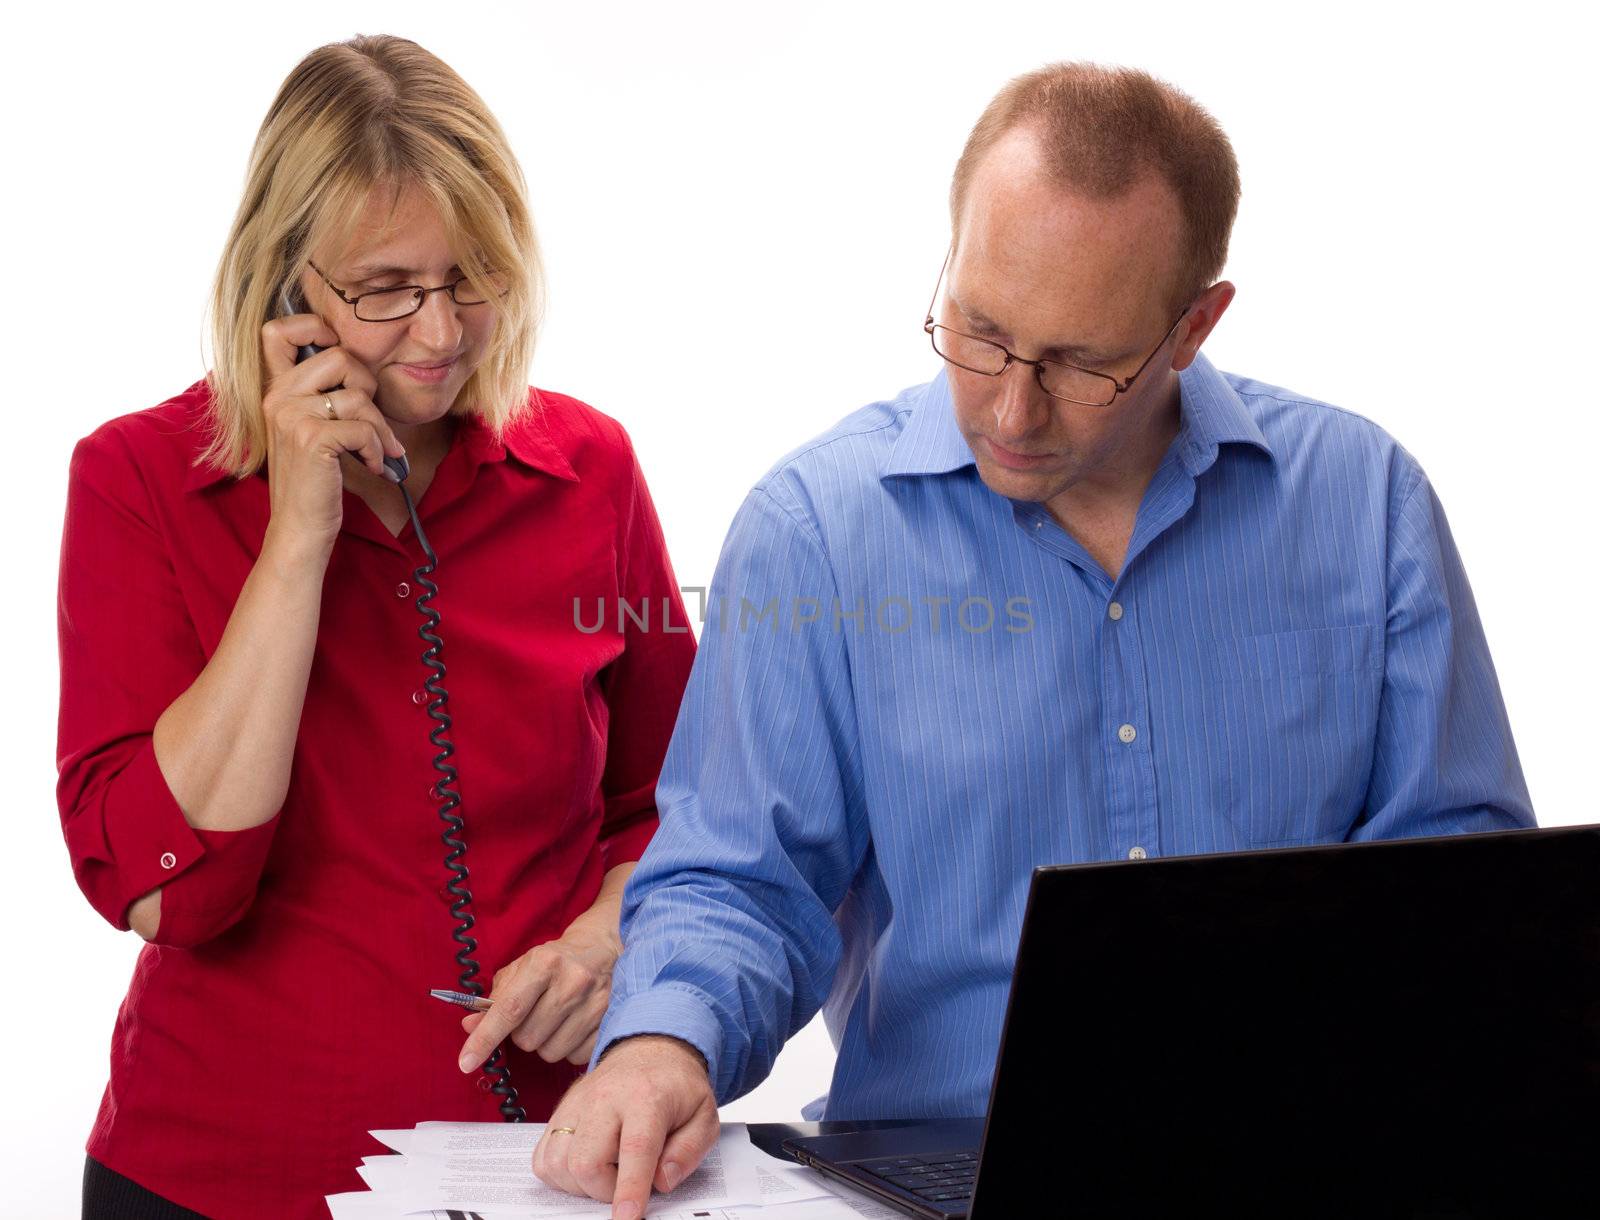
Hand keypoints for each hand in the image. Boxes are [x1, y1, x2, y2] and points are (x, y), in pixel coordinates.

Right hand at [258, 310, 406, 555]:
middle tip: (370, 418)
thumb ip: (322, 393)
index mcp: (274, 389)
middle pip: (341, 356)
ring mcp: (291, 416)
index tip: (342, 360)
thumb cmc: (314, 479)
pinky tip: (373, 466)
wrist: (299, 527)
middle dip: (369, 387)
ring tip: (379, 450)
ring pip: (360, 396)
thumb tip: (360, 362)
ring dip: (380, 428)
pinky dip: (378, 449)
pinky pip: (364, 427)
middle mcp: (277, 396)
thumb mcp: (310, 428)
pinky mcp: (312, 438)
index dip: (314, 327)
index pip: (278, 330)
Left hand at [457, 925, 621, 1071]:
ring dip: (544, 1043)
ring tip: (554, 1020)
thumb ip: (494, 999)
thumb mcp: (522, 969)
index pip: (509, 1009)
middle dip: (521, 1034)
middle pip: (527, 1038)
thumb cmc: (554, 962)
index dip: (485, 1038)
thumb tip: (469, 1027)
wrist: (602, 949)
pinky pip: (574, 1058)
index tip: (465, 1062)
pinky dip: (567, 1049)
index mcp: (545, 963)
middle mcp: (573, 982)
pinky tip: (572, 1027)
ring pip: (549, 1053)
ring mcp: (596, 1003)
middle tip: (532, 1015)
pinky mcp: (611, 1021)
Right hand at [533, 1035, 718, 1219]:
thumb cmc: (676, 1086)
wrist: (650, 1049)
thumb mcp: (704, 1115)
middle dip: (604, 1191)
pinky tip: (587, 1166)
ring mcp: (577, 1104)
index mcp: (646, 1097)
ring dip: (581, 1185)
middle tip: (627, 1182)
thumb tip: (661, 1181)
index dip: (630, 1189)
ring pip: (557, 1163)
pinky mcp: (559, 1112)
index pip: (635, 1148)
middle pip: (585, 1162)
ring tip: (609, 1172)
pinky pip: (543, 1158)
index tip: (627, 1216)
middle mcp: (605, 1098)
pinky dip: (560, 1174)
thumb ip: (689, 1151)